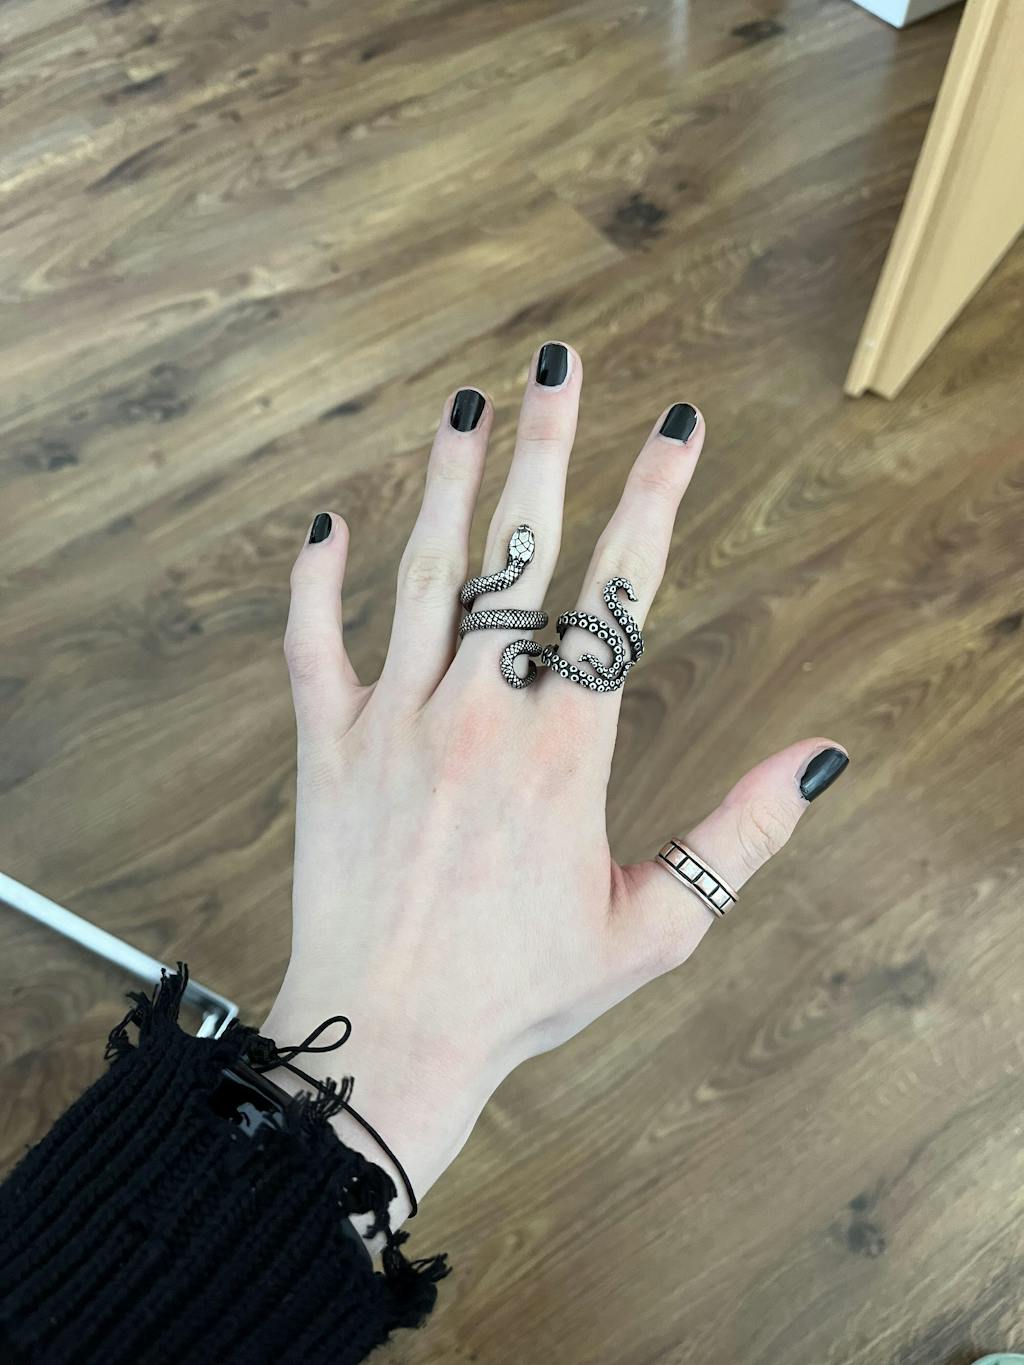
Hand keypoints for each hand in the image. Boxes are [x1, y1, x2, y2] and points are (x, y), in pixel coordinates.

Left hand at [262, 343, 846, 1230]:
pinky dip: (313, 581)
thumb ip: (743, 833)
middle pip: (520, 555)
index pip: (618, 593)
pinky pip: (310, 644)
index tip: (678, 426)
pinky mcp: (324, 749)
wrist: (386, 1040)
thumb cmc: (523, 990)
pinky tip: (326, 524)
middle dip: (547, 449)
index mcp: (564, 750)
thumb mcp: (656, 925)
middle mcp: (477, 714)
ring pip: (422, 576)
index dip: (654, 500)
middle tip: (558, 363)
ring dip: (447, 485)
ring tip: (465, 406)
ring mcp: (392, 723)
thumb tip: (822, 756)